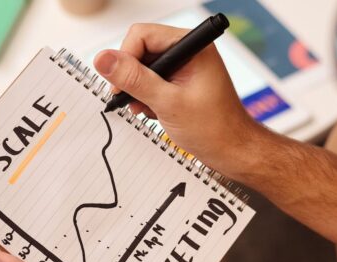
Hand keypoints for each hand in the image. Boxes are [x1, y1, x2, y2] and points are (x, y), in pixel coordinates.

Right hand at [93, 23, 263, 177]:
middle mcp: (189, 51)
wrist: (233, 151)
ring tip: (147, 110)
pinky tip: (153, 112)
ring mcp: (185, 67)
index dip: (125, 58)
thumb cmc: (214, 128)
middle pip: (141, 50)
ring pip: (144, 68)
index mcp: (193, 46)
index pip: (142, 35)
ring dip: (139, 90)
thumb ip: (134, 79)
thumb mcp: (167, 103)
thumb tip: (103, 59)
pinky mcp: (181, 82)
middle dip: (132, 78)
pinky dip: (147, 97)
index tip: (119, 86)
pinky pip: (152, 81)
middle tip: (132, 101)